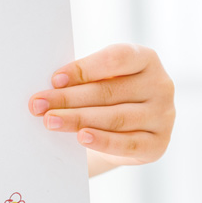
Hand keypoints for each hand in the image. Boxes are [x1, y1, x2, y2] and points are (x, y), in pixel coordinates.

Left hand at [28, 44, 174, 175]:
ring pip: (115, 117)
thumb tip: (50, 86)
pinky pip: (127, 143)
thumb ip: (83, 78)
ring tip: (50, 121)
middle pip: (109, 91)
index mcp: (146, 59)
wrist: (122, 133)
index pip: (116, 59)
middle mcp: (161, 85)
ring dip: (77, 119)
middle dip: (68, 98)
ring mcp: (163, 116)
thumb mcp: (99, 79)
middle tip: (38, 104)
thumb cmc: (105, 96)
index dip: (84, 69)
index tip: (54, 79)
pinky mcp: (158, 144)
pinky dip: (102, 140)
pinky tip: (82, 136)